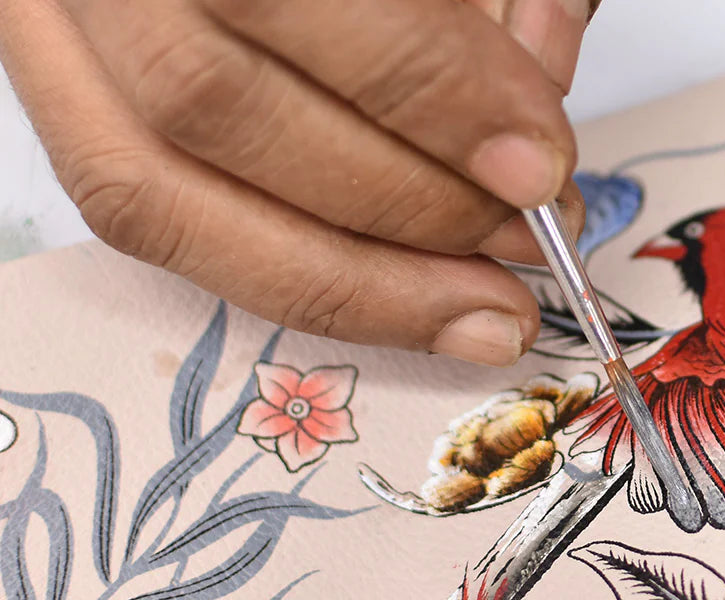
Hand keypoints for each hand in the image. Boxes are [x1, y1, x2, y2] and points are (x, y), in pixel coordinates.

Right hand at [0, 0, 598, 365]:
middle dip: (401, 203)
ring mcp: (50, 30)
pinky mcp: (61, 98)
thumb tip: (536, 130)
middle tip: (525, 235)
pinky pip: (145, 217)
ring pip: (155, 194)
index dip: (427, 94)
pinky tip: (395, 296)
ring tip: (478, 307)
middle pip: (213, 107)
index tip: (537, 164)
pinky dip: (285, 276)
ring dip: (344, 283)